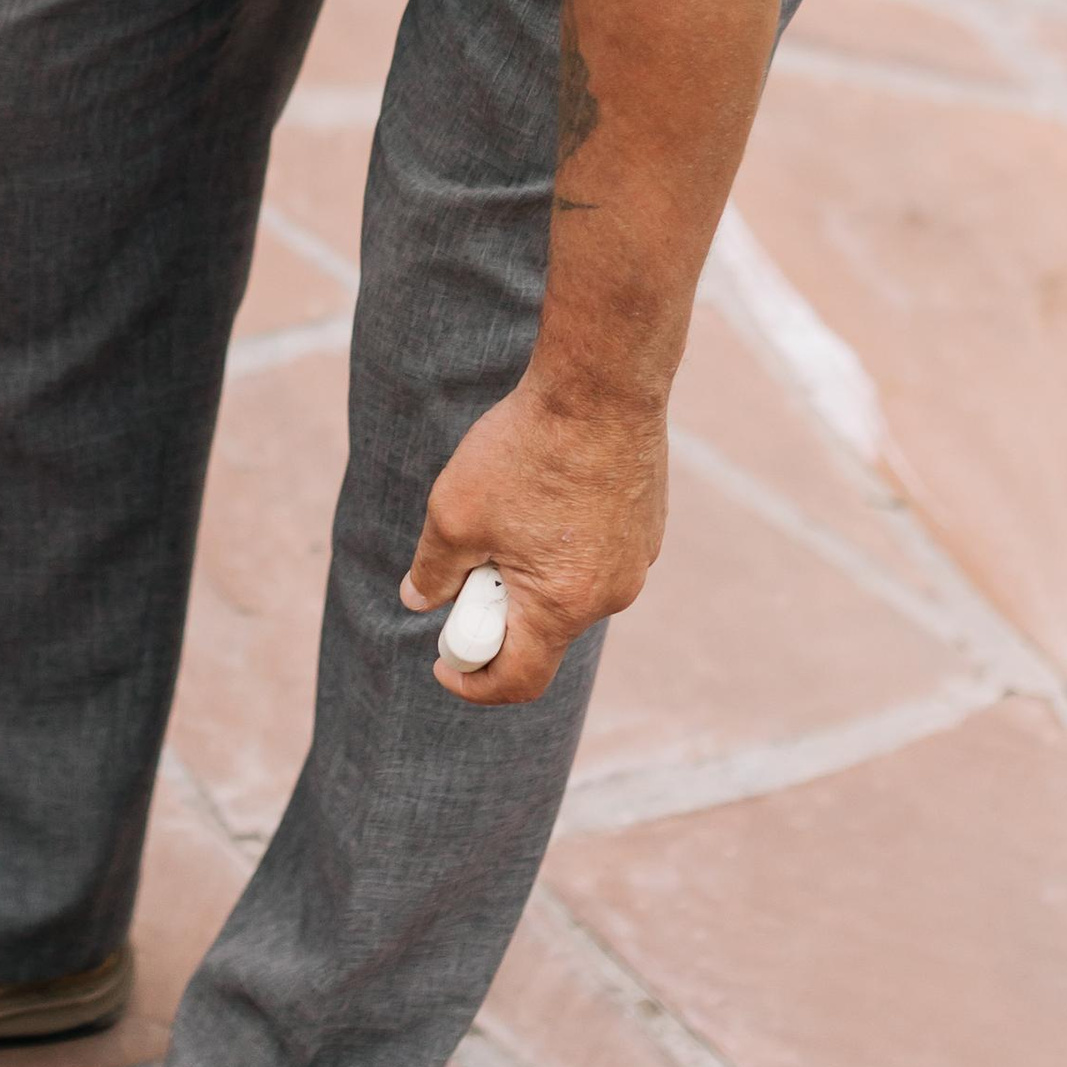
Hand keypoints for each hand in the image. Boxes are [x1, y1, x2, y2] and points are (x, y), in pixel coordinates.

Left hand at [398, 377, 666, 708]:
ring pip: (568, 590)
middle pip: (543, 632)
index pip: (518, 680)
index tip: (444, 663)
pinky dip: (562, 545)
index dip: (473, 681)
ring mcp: (637, 561)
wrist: (601, 385)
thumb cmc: (526, 449)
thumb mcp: (455, 513)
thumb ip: (433, 570)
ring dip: (529, 573)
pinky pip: (595, 557)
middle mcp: (611, 595)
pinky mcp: (647, 528)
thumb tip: (419, 601)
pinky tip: (545, 491)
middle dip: (496, 611)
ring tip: (508, 511)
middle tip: (466, 564)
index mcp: (562, 605)